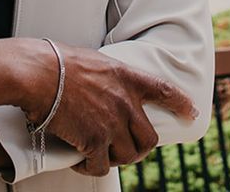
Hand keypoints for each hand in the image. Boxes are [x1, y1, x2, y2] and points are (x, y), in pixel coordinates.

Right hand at [18, 41, 196, 176]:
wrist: (39, 73)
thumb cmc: (56, 61)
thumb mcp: (94, 61)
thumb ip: (107, 79)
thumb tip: (101, 91)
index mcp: (127, 77)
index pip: (164, 91)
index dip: (180, 104)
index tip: (191, 113)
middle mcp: (125, 101)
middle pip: (148, 138)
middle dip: (138, 148)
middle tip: (125, 150)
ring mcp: (112, 122)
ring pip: (127, 156)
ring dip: (114, 159)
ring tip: (97, 156)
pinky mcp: (94, 140)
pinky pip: (100, 166)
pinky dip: (91, 168)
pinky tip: (81, 162)